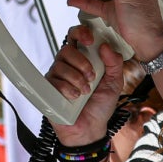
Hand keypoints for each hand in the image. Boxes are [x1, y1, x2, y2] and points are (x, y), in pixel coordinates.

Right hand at [46, 25, 127, 147]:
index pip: (76, 37)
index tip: (90, 40)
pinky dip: (68, 90)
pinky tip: (74, 98)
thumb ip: (114, 64)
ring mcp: (56, 76)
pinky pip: (54, 81)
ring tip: (85, 92)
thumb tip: (106, 46)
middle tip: (91, 77)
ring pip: (60, 65)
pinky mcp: (47, 89)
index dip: (80, 33)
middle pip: (67, 49)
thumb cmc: (101, 105)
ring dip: (77, 79)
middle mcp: (67, 65)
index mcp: (82, 59)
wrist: (91, 128)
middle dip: (82, 63)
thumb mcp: (114, 83)